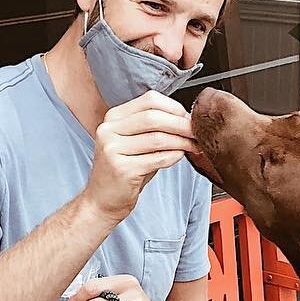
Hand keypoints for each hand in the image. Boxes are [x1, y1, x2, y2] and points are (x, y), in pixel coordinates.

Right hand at [82, 90, 194, 224]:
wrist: (102, 200)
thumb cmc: (125, 170)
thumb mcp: (136, 142)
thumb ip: (155, 128)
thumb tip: (187, 120)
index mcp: (113, 117)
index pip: (149, 100)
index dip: (174, 108)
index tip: (188, 119)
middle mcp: (109, 130)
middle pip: (154, 117)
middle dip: (181, 124)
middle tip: (196, 133)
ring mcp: (113, 149)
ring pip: (158, 138)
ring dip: (181, 142)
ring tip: (193, 146)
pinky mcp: (121, 169)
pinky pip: (157, 158)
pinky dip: (174, 156)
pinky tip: (179, 157)